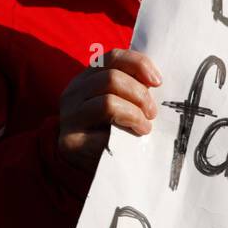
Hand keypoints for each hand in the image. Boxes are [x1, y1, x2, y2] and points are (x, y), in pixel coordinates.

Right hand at [57, 48, 161, 172]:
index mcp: (88, 78)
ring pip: (108, 99)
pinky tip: (136, 133)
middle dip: (140, 93)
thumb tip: (156, 80)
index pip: (113, 57)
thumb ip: (134, 89)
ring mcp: (69, 114)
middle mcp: (74, 91)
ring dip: (135, 111)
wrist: (96, 170)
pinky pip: (104, 121)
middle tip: (152, 112)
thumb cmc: (117, 133)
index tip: (158, 81)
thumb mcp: (126, 105)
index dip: (138, 64)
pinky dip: (128, 123)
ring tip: (145, 126)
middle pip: (111, 77)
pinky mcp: (70, 138)